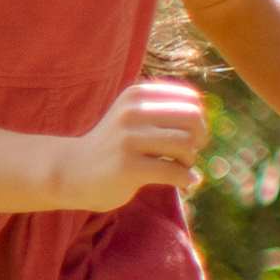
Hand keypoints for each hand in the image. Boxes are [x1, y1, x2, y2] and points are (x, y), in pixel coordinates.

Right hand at [58, 80, 208, 210]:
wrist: (72, 172)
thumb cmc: (114, 146)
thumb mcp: (134, 117)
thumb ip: (167, 113)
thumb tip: (207, 125)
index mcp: (137, 95)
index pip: (191, 99)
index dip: (198, 120)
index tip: (187, 136)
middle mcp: (132, 112)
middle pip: (193, 119)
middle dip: (199, 139)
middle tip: (187, 154)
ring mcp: (128, 139)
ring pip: (186, 144)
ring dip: (189, 160)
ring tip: (178, 167)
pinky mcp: (128, 167)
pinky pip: (175, 172)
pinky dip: (187, 179)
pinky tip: (185, 184)